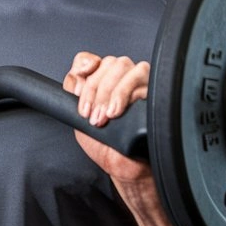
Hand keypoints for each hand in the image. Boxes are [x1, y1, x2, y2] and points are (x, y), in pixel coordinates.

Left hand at [62, 52, 152, 183]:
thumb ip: (71, 94)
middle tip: (92, 116)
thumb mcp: (77, 118)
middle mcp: (121, 77)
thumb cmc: (104, 143)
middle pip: (108, 62)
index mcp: (101, 80)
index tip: (78, 90)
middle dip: (96, 90)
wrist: (124, 165)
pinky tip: (117, 111)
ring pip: (124, 66)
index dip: (83, 67)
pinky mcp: (154, 90)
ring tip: (106, 117)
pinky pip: (141, 79)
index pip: (89, 59)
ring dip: (110, 92)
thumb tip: (75, 78)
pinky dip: (126, 94)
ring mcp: (139, 81)